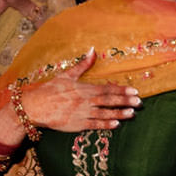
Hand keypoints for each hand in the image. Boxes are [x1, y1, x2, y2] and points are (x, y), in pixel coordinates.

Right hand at [9, 49, 140, 133]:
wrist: (36, 107)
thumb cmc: (51, 90)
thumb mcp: (67, 75)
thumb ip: (83, 64)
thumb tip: (92, 50)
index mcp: (84, 88)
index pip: (107, 89)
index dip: (121, 90)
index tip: (134, 90)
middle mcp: (85, 101)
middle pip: (108, 101)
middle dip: (125, 101)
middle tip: (139, 102)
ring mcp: (82, 114)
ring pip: (104, 114)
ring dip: (119, 113)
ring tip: (131, 114)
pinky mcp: (77, 125)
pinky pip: (94, 125)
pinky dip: (105, 125)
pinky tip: (116, 124)